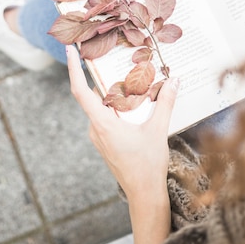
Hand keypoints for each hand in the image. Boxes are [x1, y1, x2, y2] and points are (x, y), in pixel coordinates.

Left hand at [66, 44, 178, 198]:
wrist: (143, 193)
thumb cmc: (148, 165)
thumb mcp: (158, 130)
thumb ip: (165, 103)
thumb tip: (174, 80)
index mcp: (103, 123)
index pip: (80, 91)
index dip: (74, 69)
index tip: (70, 50)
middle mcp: (95, 128)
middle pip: (90, 95)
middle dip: (96, 74)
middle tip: (103, 53)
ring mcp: (98, 135)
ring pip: (99, 106)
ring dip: (109, 91)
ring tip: (122, 73)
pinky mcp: (104, 141)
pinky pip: (104, 116)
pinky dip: (114, 105)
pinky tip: (129, 99)